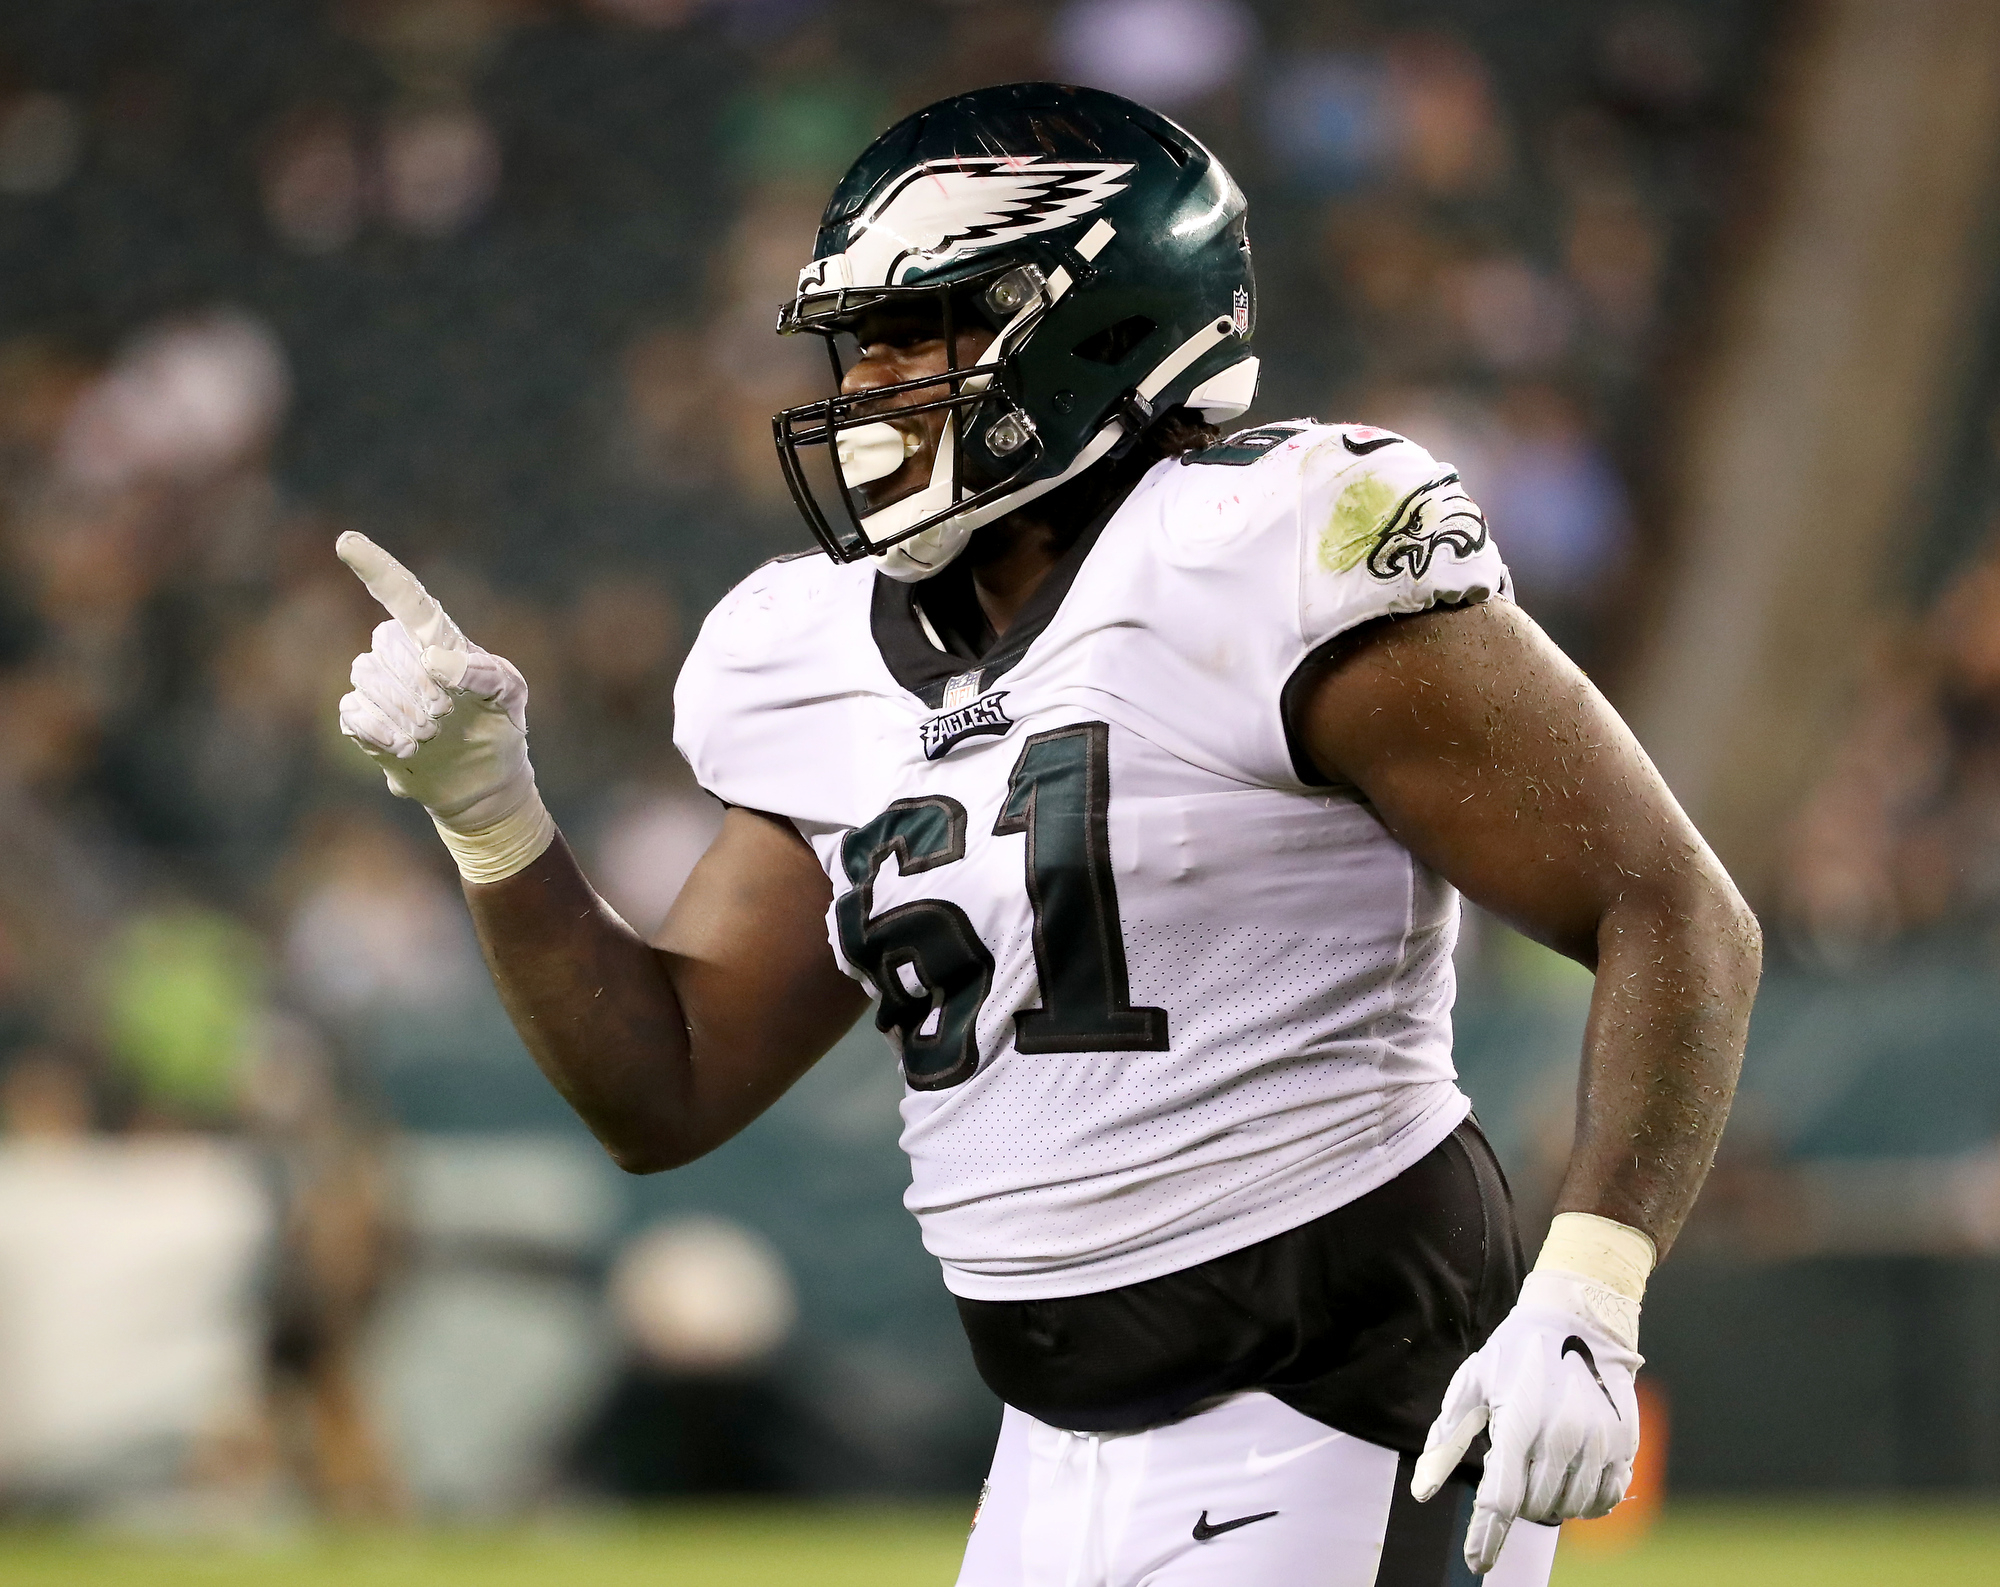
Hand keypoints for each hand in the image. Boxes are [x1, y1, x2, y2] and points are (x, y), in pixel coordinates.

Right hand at [336, 531, 553, 881]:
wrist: (479, 781)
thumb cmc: (498, 725)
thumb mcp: (509, 696)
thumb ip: (483, 672)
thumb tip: (435, 660)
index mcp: (438, 636)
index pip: (405, 596)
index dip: (378, 568)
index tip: (347, 543)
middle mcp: (400, 651)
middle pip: (387, 648)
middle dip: (421, 687)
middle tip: (449, 715)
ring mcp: (376, 683)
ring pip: (367, 678)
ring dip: (405, 713)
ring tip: (432, 732)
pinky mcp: (359, 717)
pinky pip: (353, 712)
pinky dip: (379, 732)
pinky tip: (404, 746)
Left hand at [1411, 1269, 1641, 1575]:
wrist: (1578, 1319)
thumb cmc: (1515, 1353)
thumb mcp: (1472, 1386)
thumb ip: (1446, 1441)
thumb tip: (1421, 1493)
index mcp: (1518, 1424)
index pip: (1500, 1500)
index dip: (1486, 1538)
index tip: (1477, 1562)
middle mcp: (1561, 1438)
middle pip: (1533, 1507)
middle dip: (1517, 1502)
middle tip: (1515, 1465)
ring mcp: (1597, 1443)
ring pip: (1569, 1509)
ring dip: (1549, 1502)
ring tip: (1540, 1465)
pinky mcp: (1624, 1445)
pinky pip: (1604, 1501)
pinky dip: (1585, 1502)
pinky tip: (1571, 1475)